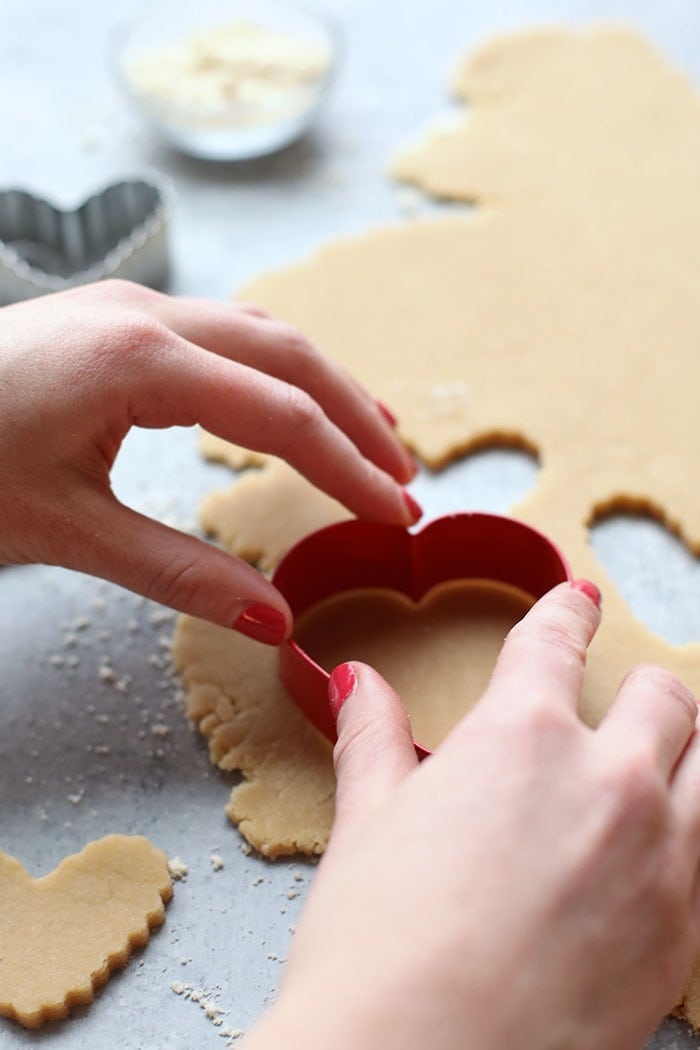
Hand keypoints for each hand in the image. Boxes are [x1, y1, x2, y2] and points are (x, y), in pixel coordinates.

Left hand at [0, 280, 417, 641]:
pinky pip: (225, 332)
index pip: (278, 413)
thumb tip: (273, 621)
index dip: (346, 468)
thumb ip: (178, 573)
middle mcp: (147, 314)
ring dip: (326, 385)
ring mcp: (131, 306)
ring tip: (376, 439)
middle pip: (290, 354)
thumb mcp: (66, 529)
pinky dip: (277, 371)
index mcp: (139, 358)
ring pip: (263, 332)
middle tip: (404, 481)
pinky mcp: (116, 318)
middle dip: (356, 418)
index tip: (396, 514)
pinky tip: (293, 402)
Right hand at [247, 582, 699, 1048]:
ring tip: (654, 771)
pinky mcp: (686, 935)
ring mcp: (663, 860)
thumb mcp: (368, 825)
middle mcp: (611, 782)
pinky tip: (652, 858)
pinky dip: (689, 837)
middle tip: (623, 704)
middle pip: (666, 699)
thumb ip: (374, 738)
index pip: (557, 643)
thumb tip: (358, 683)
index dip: (566, 613)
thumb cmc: (380, 947)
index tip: (576, 603)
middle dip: (643, 691)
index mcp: (524, 737)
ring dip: (685, 757)